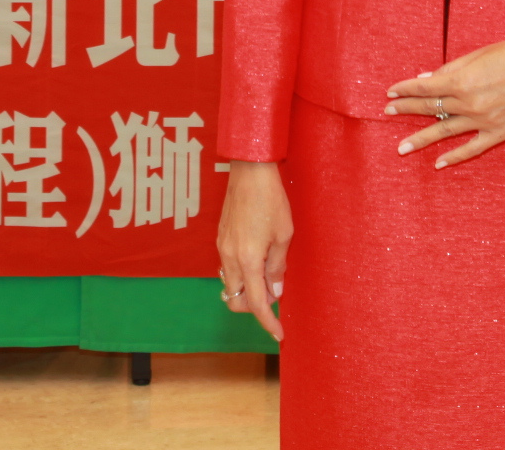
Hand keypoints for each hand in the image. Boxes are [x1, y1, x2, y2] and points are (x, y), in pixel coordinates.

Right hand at [214, 161, 290, 343]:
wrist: (249, 171)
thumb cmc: (271, 200)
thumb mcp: (283, 236)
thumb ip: (277, 267)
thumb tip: (274, 292)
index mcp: (248, 260)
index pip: (256, 303)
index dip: (268, 322)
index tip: (279, 334)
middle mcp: (229, 258)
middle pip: (236, 299)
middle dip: (253, 307)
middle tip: (274, 299)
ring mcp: (222, 247)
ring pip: (230, 283)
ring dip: (247, 289)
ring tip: (269, 278)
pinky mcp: (221, 238)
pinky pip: (227, 267)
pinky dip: (241, 274)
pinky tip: (258, 261)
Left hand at [385, 31, 504, 168]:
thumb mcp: (477, 56)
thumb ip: (450, 70)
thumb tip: (426, 79)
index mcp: (462, 80)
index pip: (424, 87)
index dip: (405, 90)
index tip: (390, 93)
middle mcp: (469, 103)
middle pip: (431, 108)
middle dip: (407, 110)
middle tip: (387, 114)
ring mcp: (484, 120)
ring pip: (445, 131)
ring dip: (421, 139)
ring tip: (401, 148)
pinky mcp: (500, 132)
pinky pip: (472, 148)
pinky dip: (455, 156)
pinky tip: (439, 163)